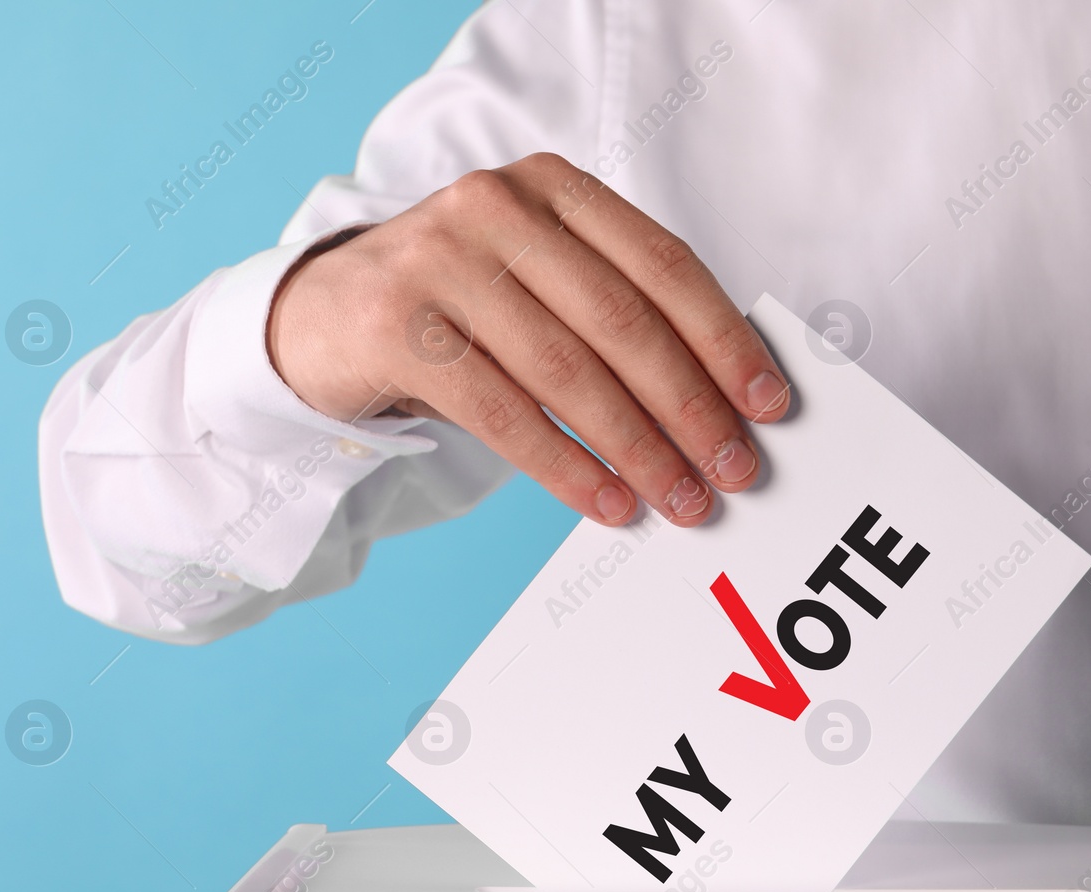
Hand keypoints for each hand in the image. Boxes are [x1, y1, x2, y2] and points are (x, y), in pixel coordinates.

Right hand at [266, 152, 790, 527]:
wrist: (322, 316)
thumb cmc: (460, 308)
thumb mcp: (537, 280)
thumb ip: (613, 310)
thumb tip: (721, 397)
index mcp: (554, 189)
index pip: (663, 265)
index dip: (724, 339)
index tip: (768, 403)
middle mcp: (498, 208)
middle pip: (623, 321)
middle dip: (691, 406)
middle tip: (734, 470)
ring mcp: (441, 261)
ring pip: (567, 372)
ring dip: (638, 447)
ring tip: (679, 500)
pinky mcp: (396, 326)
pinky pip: (504, 413)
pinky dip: (567, 466)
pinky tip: (609, 502)